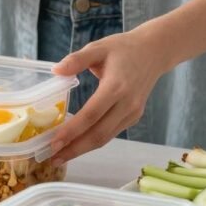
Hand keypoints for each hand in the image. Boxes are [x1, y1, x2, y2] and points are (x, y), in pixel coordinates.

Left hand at [49, 30, 169, 162]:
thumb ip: (77, 59)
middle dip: (74, 149)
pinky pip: (111, 133)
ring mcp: (132, 113)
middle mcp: (126, 104)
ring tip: (60, 156)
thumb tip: (55, 71)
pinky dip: (93, 141)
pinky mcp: (134, 117)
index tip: (53, 142)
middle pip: (98, 134)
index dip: (72, 131)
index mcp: (116, 87)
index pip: (91, 115)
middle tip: (51, 158)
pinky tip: (77, 144)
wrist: (154, 52)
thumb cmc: (124, 48)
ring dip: (82, 149)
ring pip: (105, 138)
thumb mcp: (98, 47)